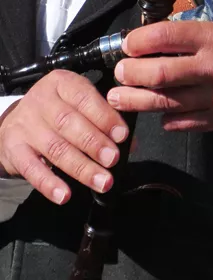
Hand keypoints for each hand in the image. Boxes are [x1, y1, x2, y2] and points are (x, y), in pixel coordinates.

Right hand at [0, 71, 127, 203]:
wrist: (15, 123)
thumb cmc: (59, 114)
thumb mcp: (81, 107)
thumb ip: (106, 120)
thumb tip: (130, 143)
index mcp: (62, 84)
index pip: (84, 98)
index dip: (104, 117)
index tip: (122, 136)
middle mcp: (40, 101)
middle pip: (68, 123)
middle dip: (94, 143)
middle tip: (113, 160)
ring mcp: (24, 125)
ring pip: (54, 147)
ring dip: (81, 167)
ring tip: (102, 181)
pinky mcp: (13, 148)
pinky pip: (32, 168)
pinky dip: (49, 183)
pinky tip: (65, 195)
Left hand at [107, 18, 212, 130]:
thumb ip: (193, 32)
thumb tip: (153, 38)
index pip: (164, 36)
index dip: (137, 41)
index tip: (127, 45)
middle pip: (159, 73)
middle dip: (130, 74)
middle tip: (120, 74)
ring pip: (166, 102)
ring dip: (136, 101)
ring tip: (119, 98)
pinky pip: (184, 122)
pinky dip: (167, 118)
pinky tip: (160, 112)